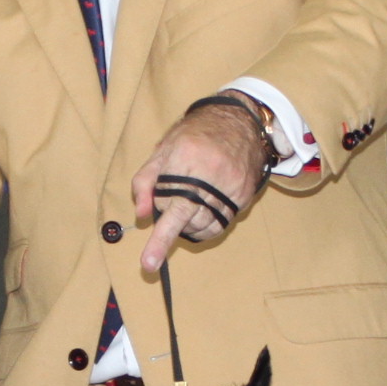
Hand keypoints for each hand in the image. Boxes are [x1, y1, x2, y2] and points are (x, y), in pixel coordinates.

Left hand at [129, 99, 269, 273]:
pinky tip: (201, 209)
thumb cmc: (195, 135)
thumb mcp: (162, 150)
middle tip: (164, 224)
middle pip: (185, 220)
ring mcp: (231, 188)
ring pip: (202, 227)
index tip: (149, 263)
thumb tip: (143, 215)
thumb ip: (145, 182)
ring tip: (186, 202)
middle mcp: (211, 176)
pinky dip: (204, 225)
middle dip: (169, 231)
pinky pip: (219, 225)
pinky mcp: (243, 196)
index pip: (169, 207)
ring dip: (187, 225)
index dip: (159, 236)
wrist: (238, 122)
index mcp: (186, 160)